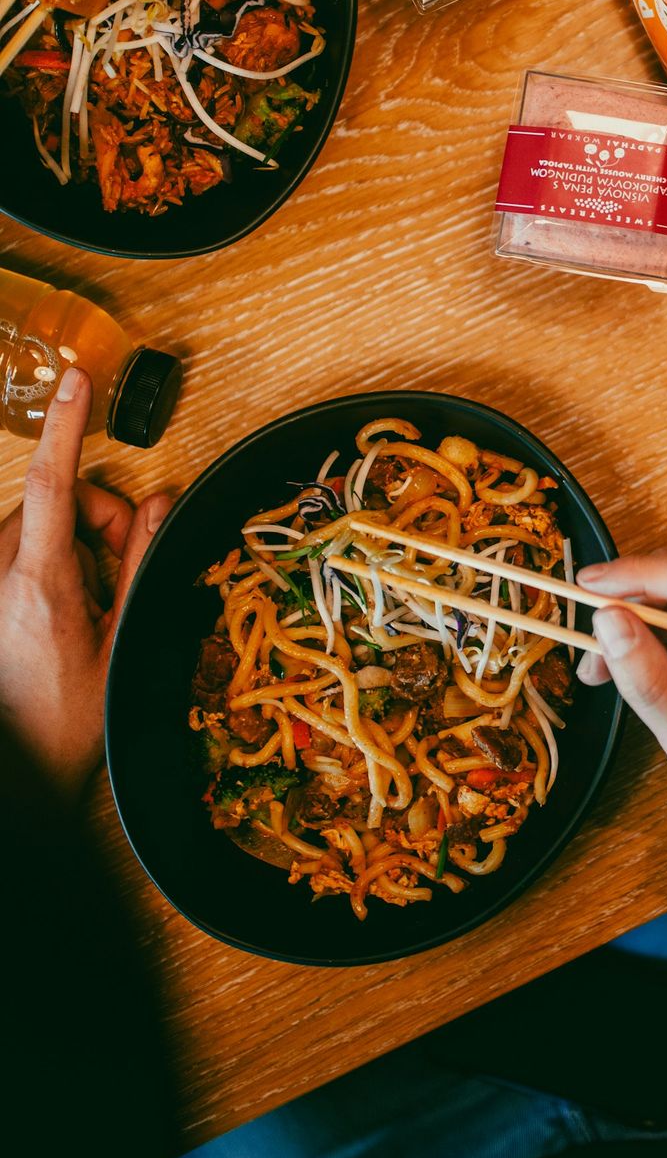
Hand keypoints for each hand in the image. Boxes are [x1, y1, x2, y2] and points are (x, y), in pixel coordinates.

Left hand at [0, 367, 169, 794]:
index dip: (68, 426)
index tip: (77, 380)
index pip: (56, 484)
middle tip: (118, 572)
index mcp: (41, 584)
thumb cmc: (68, 723)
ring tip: (87, 606)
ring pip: (29, 529)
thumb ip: (138, 561)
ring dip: (66, 545)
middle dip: (93, 520)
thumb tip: (159, 499)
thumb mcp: (120, 639)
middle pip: (51, 505)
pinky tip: (57, 616)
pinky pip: (12, 557)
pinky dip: (43, 566)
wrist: (15, 777)